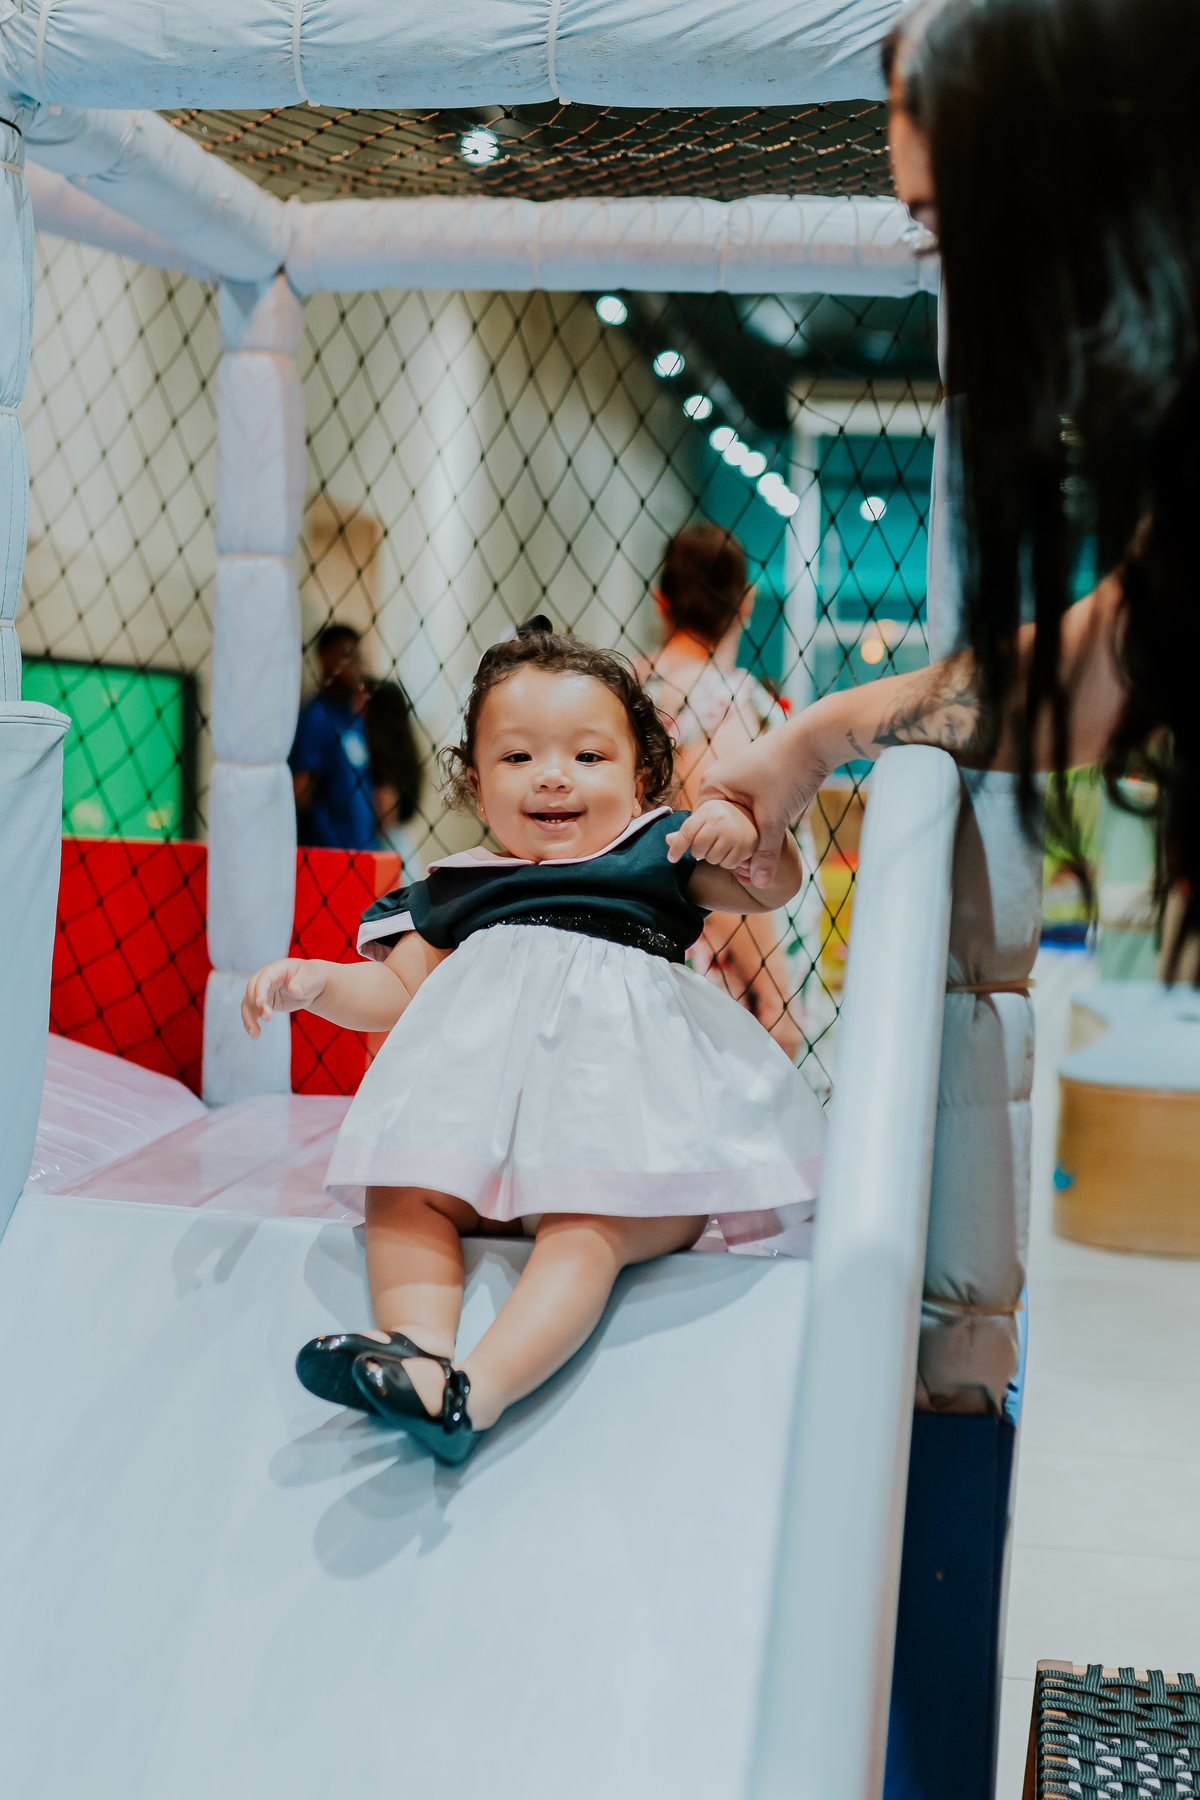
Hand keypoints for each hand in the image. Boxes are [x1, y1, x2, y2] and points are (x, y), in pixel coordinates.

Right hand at [241, 959, 326, 1038]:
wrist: (310, 984)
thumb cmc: (311, 977)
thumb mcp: (311, 978)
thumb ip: (303, 983)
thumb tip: (294, 990)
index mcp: (276, 969)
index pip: (264, 978)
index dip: (260, 990)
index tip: (260, 1003)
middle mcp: (265, 978)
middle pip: (252, 990)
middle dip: (255, 1005)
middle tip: (268, 1018)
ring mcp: (262, 991)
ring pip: (248, 1003)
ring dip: (249, 1018)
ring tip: (255, 1033)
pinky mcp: (263, 1003)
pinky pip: (252, 1012)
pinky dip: (251, 1022)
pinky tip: (254, 1034)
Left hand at [665, 799, 757, 880]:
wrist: (759, 812)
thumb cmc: (728, 816)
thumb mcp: (708, 815)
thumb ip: (689, 829)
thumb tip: (667, 840)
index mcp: (708, 810)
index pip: (686, 832)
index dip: (676, 848)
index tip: (671, 858)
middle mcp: (720, 820)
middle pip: (697, 849)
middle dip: (699, 851)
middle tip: (709, 844)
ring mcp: (733, 833)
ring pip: (711, 859)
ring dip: (714, 857)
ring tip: (723, 845)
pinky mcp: (746, 846)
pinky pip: (728, 864)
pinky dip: (728, 862)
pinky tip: (733, 850)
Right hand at [694, 718, 826, 888]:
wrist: (817, 739)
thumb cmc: (788, 772)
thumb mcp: (775, 818)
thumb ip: (765, 853)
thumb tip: (761, 886)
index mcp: (712, 785)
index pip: (701, 827)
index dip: (715, 850)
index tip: (733, 867)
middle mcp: (719, 777)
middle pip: (717, 822)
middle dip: (731, 843)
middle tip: (747, 865)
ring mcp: (736, 774)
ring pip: (734, 814)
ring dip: (745, 832)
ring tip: (758, 851)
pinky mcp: (754, 775)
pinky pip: (746, 805)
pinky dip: (754, 820)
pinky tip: (768, 832)